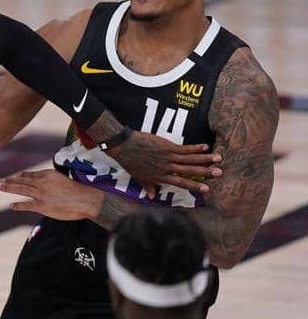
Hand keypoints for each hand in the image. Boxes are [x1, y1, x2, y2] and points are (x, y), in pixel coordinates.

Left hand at [0, 169, 99, 219]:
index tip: (12, 177)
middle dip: (8, 181)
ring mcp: (41, 194)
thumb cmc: (77, 190)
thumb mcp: (62, 179)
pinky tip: (11, 205)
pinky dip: (18, 205)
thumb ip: (51, 180)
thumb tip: (44, 182)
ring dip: (8, 188)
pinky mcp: (42, 206)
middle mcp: (41, 182)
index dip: (20, 177)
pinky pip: (27, 205)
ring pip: (21, 189)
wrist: (84, 199)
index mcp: (47, 174)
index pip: (30, 175)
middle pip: (21, 181)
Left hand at [106, 130, 222, 197]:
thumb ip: (148, 187)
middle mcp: (167, 168)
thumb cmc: (130, 162)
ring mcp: (168, 157)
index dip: (194, 186)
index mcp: (161, 177)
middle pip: (189, 171)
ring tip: (219, 159)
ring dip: (205, 159)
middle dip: (205, 173)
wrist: (124, 147)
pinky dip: (195, 148)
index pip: (181, 183)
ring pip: (190, 159)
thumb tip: (152, 197)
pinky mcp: (167, 146)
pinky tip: (205, 147)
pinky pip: (184, 148)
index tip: (207, 189)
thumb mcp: (138, 177)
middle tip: (220, 173)